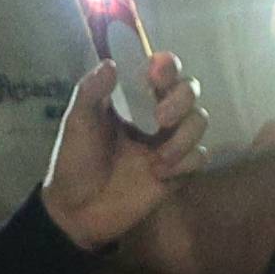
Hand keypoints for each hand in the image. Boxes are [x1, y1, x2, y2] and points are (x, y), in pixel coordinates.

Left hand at [39, 51, 209, 250]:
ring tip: (159, 157)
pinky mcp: (177, 171)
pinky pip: (200, 157)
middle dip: (181, 99)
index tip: (156, 70)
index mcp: (132, 100)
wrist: (77, 210)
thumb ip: (90, 91)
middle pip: (188, 91)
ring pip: (199, 121)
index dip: (167, 65)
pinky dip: (185, 162)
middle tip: (160, 118)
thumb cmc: (74, 162)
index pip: (160, 71)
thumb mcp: (76, 123)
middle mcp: (154, 116)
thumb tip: (111, 63)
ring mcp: (168, 143)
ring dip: (185, 136)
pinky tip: (159, 174)